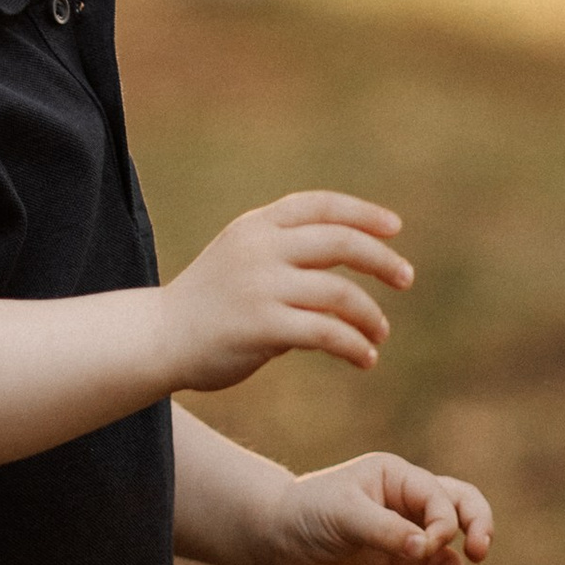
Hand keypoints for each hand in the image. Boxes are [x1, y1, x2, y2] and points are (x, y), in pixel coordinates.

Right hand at [159, 189, 411, 391]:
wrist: (158, 338)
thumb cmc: (208, 304)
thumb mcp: (242, 260)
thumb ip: (287, 255)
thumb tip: (348, 263)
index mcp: (255, 226)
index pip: (320, 206)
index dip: (363, 213)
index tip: (394, 229)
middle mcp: (260, 249)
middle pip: (340, 242)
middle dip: (381, 259)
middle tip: (406, 278)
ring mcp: (260, 286)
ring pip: (339, 293)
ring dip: (370, 315)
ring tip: (380, 335)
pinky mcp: (262, 326)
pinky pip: (327, 333)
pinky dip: (354, 346)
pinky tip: (365, 359)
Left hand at [265, 452, 494, 564]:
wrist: (278, 541)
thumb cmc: (306, 514)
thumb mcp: (343, 516)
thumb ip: (385, 530)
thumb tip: (427, 548)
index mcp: (396, 475)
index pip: (438, 495)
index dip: (442, 522)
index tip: (424, 547)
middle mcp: (406, 498)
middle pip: (461, 503)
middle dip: (478, 523)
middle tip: (481, 549)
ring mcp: (406, 528)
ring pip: (454, 537)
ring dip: (462, 559)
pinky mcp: (400, 558)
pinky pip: (437, 564)